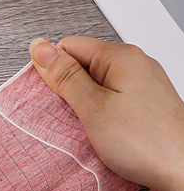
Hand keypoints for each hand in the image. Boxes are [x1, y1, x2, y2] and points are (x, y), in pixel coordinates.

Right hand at [29, 35, 183, 190]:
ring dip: (86, 109)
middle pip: (84, 66)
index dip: (53, 71)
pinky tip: (104, 137)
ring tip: (90, 131)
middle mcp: (136, 66)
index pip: (69, 47)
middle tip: (73, 117)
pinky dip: (103, 119)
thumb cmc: (148, 144)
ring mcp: (144, 87)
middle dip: (70, 92)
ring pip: (98, 88)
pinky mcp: (147, 107)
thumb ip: (65, 76)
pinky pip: (114, 104)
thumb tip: (41, 49)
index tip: (53, 96)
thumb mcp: (93, 108)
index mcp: (122, 57)